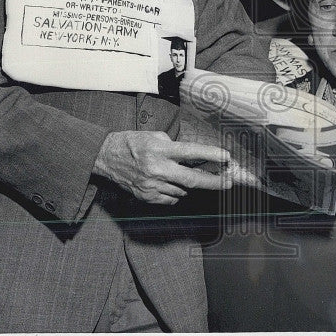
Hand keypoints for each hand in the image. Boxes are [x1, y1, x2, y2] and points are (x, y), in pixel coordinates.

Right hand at [93, 131, 245, 204]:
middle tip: (229, 182)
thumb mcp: (155, 137)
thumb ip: (175, 147)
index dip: (211, 155)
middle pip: (192, 180)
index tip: (227, 157)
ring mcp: (152, 186)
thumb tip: (197, 158)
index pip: (190, 153)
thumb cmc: (133, 143)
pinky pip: (172, 198)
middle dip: (214, 182)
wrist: (106, 157)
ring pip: (183, 190)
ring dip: (189, 184)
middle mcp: (157, 169)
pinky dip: (176, 192)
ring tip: (180, 174)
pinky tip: (169, 182)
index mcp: (160, 150)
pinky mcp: (147, 197)